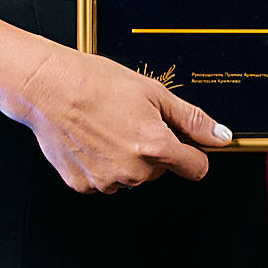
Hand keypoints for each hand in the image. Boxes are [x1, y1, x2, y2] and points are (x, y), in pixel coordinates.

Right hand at [8, 47, 231, 193]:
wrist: (46, 86)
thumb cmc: (94, 82)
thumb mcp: (153, 92)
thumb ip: (191, 120)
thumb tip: (220, 136)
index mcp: (155, 147)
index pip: (195, 168)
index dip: (193, 153)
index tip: (185, 145)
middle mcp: (132, 170)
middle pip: (160, 170)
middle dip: (153, 151)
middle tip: (131, 121)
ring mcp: (106, 180)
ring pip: (130, 176)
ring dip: (126, 158)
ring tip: (107, 127)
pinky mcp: (83, 184)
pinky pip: (103, 179)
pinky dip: (100, 164)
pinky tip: (91, 139)